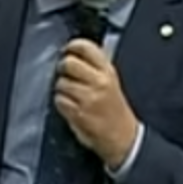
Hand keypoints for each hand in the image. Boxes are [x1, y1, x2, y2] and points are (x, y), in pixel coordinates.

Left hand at [53, 39, 139, 168]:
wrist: (123, 137)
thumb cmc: (115, 109)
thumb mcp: (111, 81)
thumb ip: (95, 66)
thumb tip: (73, 53)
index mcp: (108, 71)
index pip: (86, 47)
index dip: (72, 46)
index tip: (67, 50)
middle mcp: (99, 82)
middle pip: (68, 63)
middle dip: (63, 67)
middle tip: (65, 73)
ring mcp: (88, 98)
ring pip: (61, 83)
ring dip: (61, 88)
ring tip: (70, 93)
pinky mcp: (78, 113)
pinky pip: (59, 100)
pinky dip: (61, 103)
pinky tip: (70, 105)